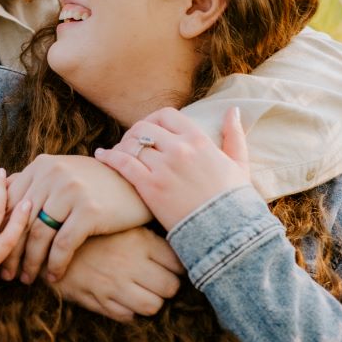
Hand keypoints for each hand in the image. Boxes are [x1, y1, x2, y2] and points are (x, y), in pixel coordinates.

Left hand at [0, 154, 148, 284]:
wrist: (138, 184)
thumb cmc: (96, 184)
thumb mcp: (64, 174)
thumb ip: (35, 183)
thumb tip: (1, 198)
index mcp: (41, 166)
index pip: (11, 203)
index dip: (2, 232)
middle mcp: (52, 174)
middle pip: (21, 221)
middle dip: (11, 252)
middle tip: (7, 274)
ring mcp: (71, 191)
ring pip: (39, 235)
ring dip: (31, 262)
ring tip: (28, 279)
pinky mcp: (89, 210)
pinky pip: (63, 245)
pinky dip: (56, 264)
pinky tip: (54, 277)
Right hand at [53, 229, 183, 320]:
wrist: (47, 240)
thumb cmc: (88, 230)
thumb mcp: (119, 224)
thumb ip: (146, 237)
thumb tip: (175, 245)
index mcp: (139, 241)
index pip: (178, 264)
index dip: (178, 268)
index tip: (171, 266)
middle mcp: (130, 264)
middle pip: (170, 288)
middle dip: (167, 287)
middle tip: (159, 280)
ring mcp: (114, 284)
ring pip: (152, 306)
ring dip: (150, 302)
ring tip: (142, 291)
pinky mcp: (97, 300)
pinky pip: (126, 316)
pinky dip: (128, 312)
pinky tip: (121, 298)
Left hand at [94, 106, 250, 231]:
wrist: (226, 232)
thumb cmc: (233, 200)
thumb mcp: (239, 164)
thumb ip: (234, 135)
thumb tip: (233, 110)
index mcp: (199, 140)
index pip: (166, 114)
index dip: (153, 119)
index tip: (149, 129)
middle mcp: (179, 149)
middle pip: (144, 127)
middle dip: (135, 133)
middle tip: (130, 143)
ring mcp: (163, 167)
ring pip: (131, 144)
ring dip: (122, 146)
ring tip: (118, 152)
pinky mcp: (150, 187)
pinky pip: (122, 163)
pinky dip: (109, 157)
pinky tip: (102, 156)